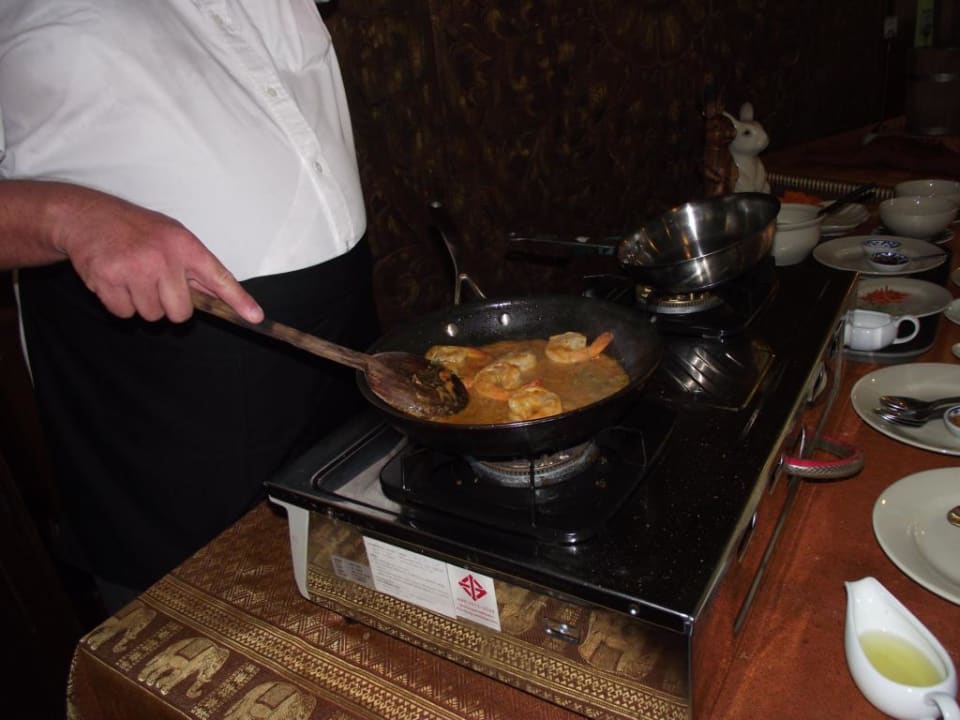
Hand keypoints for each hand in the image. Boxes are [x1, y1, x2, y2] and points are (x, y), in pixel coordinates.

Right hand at [57, 189, 263, 323]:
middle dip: (168, 307)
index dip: (239, 300)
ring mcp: (135, 269)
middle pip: (180, 313)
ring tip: (131, 277)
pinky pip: (123, 313)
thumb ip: (196, 268)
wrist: (87, 216)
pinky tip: (114, 281)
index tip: (256, 317)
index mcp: (185, 246)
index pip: (219, 278)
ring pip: (151, 315)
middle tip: (155, 285)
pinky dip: (118, 303)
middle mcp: (163, 258)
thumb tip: (221, 297)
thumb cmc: (137, 230)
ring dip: (141, 304)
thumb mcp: (173, 237)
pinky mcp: (108, 279)